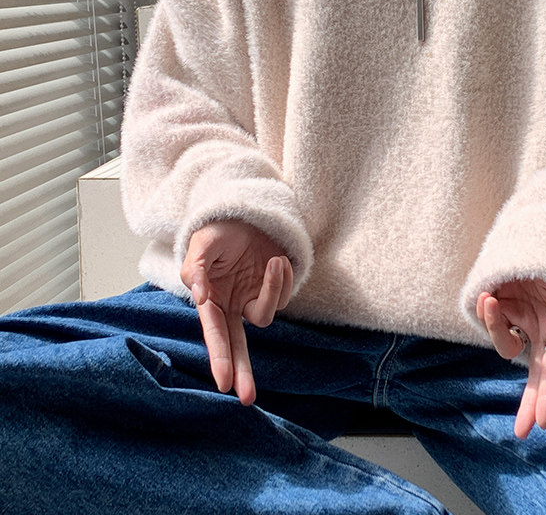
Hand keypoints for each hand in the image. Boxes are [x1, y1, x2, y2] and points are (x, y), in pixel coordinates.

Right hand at [180, 219, 292, 405]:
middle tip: (246, 398)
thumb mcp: (202, 244)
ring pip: (266, 312)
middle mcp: (232, 306)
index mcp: (211, 301)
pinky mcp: (274, 287)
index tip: (224, 382)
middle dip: (242, 370)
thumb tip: (198, 296)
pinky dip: (284, 278)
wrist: (246, 213)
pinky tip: (278, 259)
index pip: (215, 334)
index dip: (220, 357)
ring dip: (273, 289)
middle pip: (238, 345)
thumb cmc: (218, 230)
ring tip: (273, 260)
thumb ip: (195, 269)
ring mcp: (254, 298)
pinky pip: (283, 293)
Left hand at [477, 279, 545, 437]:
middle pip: (531, 376)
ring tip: (490, 299)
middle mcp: (534, 334)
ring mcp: (514, 322)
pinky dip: (485, 309)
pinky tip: (488, 295)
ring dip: (493, 325)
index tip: (543, 422)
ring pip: (501, 340)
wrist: (539, 242)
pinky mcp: (497, 307)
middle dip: (529, 402)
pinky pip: (488, 317)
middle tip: (522, 430)